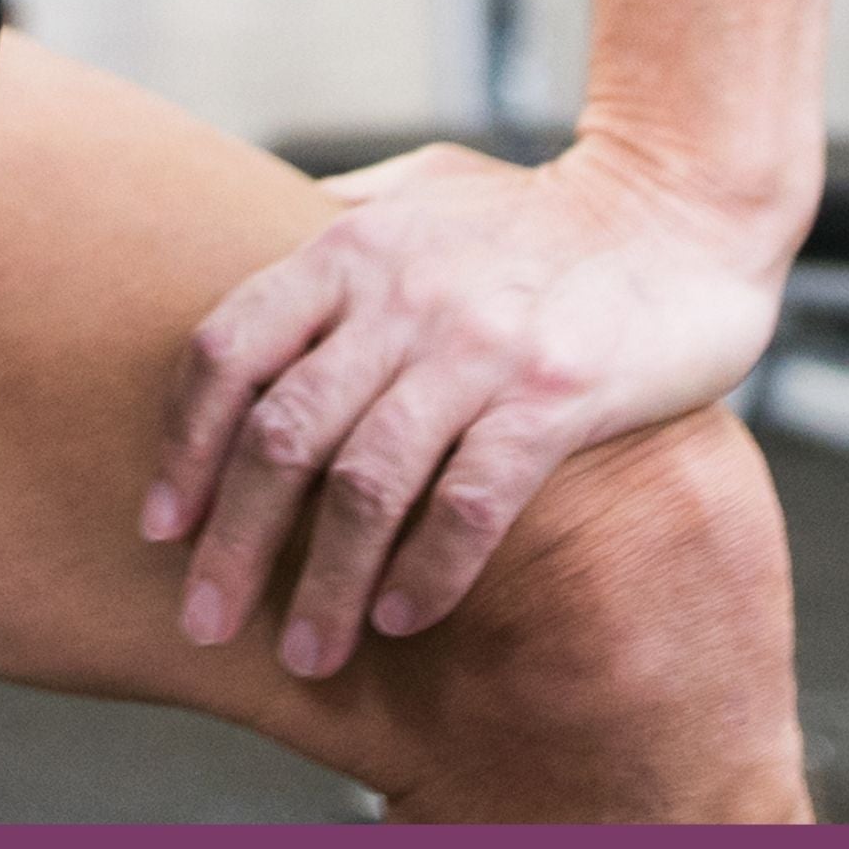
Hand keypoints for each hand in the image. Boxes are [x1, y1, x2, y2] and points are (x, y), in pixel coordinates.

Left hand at [143, 134, 802, 680]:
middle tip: (206, 625)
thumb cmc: (542, 214)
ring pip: (366, 485)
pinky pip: (471, 501)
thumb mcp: (420, 192)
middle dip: (233, 546)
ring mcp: (479, 347)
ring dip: (326, 585)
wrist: (686, 205)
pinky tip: (401, 617)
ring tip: (308, 656)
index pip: (227, 353)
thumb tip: (246, 249)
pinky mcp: (558, 395)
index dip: (182, 448)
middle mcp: (403, 297)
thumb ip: (336, 227)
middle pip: (280, 437)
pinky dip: (428, 569)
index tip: (162, 529)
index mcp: (351, 251)